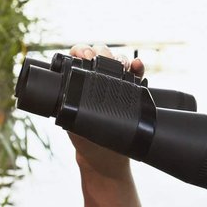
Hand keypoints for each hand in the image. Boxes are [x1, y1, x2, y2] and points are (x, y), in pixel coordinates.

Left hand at [66, 42, 144, 175]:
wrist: (105, 155)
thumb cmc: (84, 137)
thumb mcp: (71, 122)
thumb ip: (70, 109)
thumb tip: (68, 100)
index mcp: (78, 80)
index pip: (77, 55)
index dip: (80, 50)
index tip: (83, 56)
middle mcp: (97, 77)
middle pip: (100, 53)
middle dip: (101, 52)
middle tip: (100, 59)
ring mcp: (116, 82)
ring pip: (118, 60)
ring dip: (120, 58)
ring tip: (121, 65)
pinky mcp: (132, 89)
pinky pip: (136, 74)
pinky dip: (138, 67)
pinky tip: (137, 65)